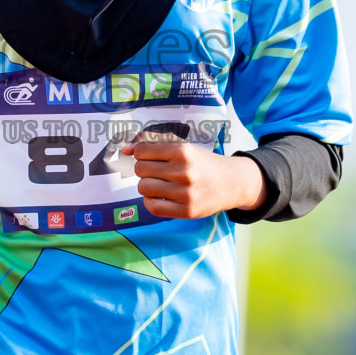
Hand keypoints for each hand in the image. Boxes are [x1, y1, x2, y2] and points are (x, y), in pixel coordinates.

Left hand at [124, 140, 266, 218]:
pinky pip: (152, 207)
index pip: (141, 151)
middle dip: (144, 169)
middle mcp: (183, 171)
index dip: (141, 153)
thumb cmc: (202, 162)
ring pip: (143, 188)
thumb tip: (124, 150)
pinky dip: (151, 201)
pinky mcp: (186, 210)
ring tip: (160, 184)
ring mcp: (185, 192)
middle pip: (140, 169)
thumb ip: (153, 144)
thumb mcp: (182, 147)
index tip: (150, 156)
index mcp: (182, 151)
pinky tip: (161, 197)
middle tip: (157, 171)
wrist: (231, 182)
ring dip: (147, 186)